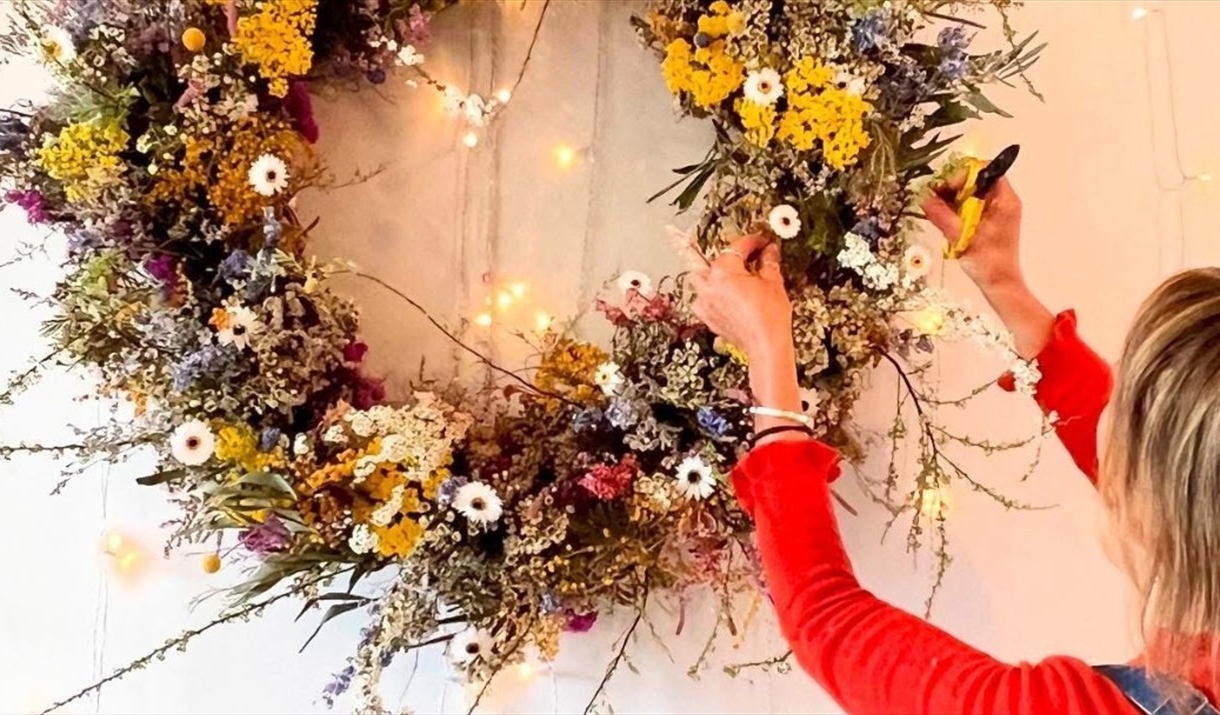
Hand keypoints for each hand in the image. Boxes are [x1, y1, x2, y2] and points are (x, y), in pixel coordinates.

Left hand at [690, 234, 792, 364]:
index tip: (761, 241)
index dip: (753, 241)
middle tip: (747, 254)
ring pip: (702, 277)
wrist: (766, 346)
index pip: (737, 247)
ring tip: (733, 272)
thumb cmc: (769, 319)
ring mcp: (705, 301)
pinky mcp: (706, 315)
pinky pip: (703, 297)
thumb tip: (770, 250)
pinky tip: (726, 292)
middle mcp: (709, 285)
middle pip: (715, 260)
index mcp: (723, 272)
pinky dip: (712, 292)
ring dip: (716, 272)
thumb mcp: (773, 282)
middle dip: (731, 256)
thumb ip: (769, 261)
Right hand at [923, 172, 1054, 358]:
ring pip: (971, 192)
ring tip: (939, 211)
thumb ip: (942, 215)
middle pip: (976, 179)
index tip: (946, 188)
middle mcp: (1003, 201)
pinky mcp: (990, 220)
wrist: (1000, 284)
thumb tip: (924, 198)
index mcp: (1005, 200)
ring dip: (953, 199)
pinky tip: (947, 220)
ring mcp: (997, 210)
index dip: (963, 174)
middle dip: (954, 186)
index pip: (985, 169)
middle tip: (936, 198)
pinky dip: (957, 209)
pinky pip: (971, 205)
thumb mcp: (961, 236)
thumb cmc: (988, 263)